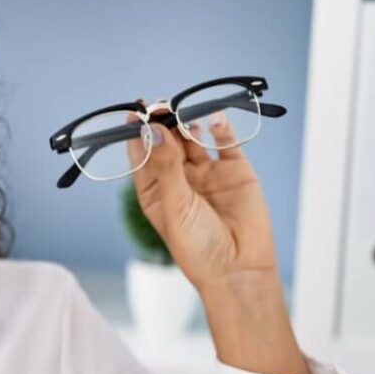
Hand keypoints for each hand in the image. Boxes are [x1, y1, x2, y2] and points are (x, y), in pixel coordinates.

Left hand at [124, 106, 279, 294]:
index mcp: (155, 190)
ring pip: (192, 137)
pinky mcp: (234, 170)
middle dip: (162, 121)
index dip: (137, 132)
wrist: (239, 268)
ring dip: (186, 121)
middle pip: (166, 140)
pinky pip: (225, 142)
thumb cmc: (198, 247)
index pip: (141, 154)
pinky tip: (212, 119)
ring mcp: (207, 172)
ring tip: (182, 111)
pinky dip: (219, 127)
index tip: (134, 112)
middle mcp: (179, 178)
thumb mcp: (175, 206)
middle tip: (160, 105)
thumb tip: (153, 130)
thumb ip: (166, 167)